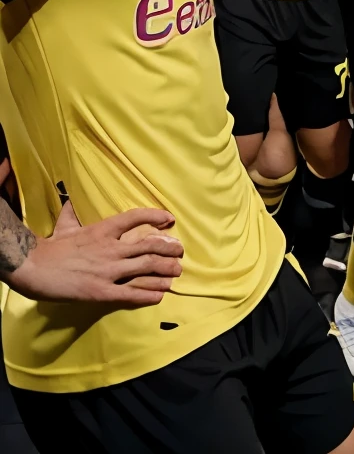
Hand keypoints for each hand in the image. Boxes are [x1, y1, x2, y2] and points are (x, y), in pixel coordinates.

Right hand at [8, 202, 183, 306]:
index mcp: (104, 230)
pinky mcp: (100, 292)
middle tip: (180, 254)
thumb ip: (73, 213)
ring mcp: (108, 270)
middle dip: (170, 249)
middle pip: (150, 246)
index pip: (136, 217)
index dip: (156, 217)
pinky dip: (148, 295)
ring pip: (146, 268)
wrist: (32, 267)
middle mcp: (111, 248)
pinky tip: (160, 296)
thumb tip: (68, 198)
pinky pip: (130, 294)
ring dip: (165, 271)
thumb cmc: (50, 247)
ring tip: (176, 274)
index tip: (170, 220)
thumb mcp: (65, 225)